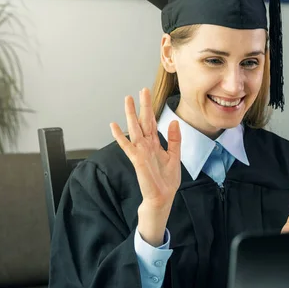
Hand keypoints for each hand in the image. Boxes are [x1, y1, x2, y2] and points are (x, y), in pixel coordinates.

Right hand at [110, 88, 181, 244]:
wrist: (162, 198)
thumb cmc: (166, 180)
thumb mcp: (175, 156)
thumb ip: (174, 139)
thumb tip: (173, 122)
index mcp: (154, 144)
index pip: (151, 122)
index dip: (149, 107)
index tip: (147, 93)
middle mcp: (146, 145)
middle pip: (143, 121)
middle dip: (142, 106)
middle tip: (141, 90)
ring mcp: (140, 152)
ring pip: (134, 129)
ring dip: (130, 114)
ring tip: (127, 99)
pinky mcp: (137, 160)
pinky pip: (128, 146)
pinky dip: (120, 136)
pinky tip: (113, 125)